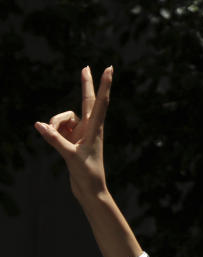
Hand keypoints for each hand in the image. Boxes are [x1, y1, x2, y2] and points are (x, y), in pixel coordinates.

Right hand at [34, 66, 113, 201]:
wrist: (90, 189)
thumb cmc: (86, 173)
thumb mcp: (69, 156)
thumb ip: (54, 139)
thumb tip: (39, 124)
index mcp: (96, 129)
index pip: (100, 102)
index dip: (103, 85)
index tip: (109, 69)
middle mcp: (91, 127)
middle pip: (87, 100)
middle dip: (86, 84)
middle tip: (86, 66)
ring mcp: (81, 132)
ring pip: (63, 117)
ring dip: (55, 124)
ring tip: (58, 141)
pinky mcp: (73, 138)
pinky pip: (57, 127)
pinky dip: (52, 131)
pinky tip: (50, 137)